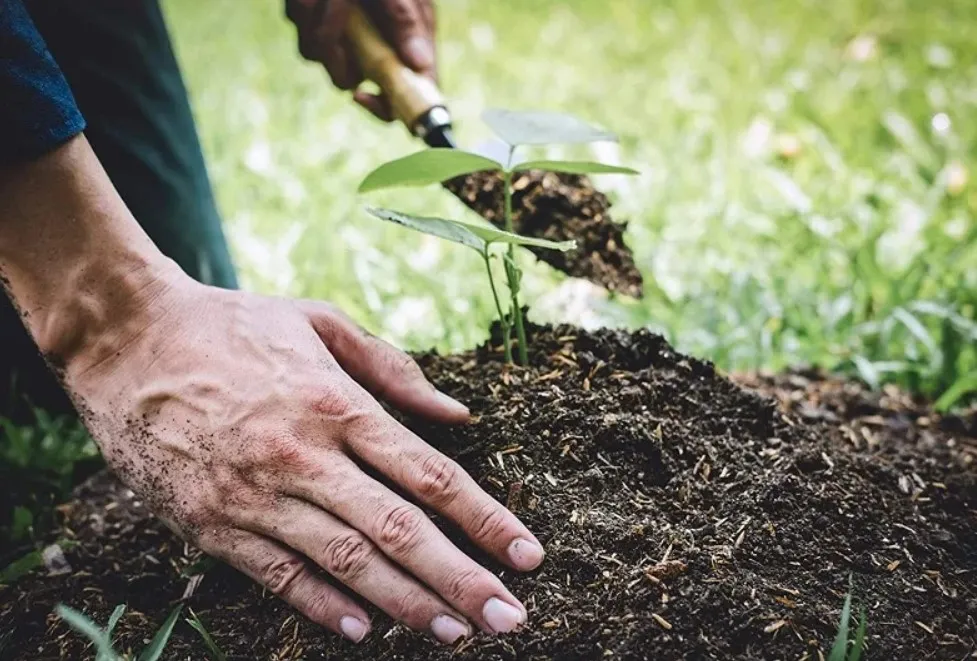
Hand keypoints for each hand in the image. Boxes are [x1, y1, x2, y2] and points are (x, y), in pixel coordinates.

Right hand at [63, 273, 542, 643]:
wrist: (127, 342)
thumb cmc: (235, 326)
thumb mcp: (320, 322)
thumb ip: (394, 369)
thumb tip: (459, 417)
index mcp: (336, 403)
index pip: (430, 474)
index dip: (486, 519)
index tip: (528, 554)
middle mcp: (302, 455)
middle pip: (399, 531)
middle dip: (461, 579)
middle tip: (511, 616)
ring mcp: (254, 495)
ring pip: (346, 563)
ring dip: (407, 603)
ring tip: (456, 632)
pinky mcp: (210, 523)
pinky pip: (277, 574)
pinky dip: (322, 606)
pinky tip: (366, 630)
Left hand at [285, 0, 436, 120]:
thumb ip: (407, 22)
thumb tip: (420, 64)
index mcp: (406, 44)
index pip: (404, 96)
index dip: (385, 106)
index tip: (362, 95)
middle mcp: (377, 47)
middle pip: (353, 82)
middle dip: (340, 59)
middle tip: (339, 27)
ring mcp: (344, 40)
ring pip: (323, 60)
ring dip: (323, 27)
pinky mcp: (317, 29)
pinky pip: (305, 40)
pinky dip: (308, 12)